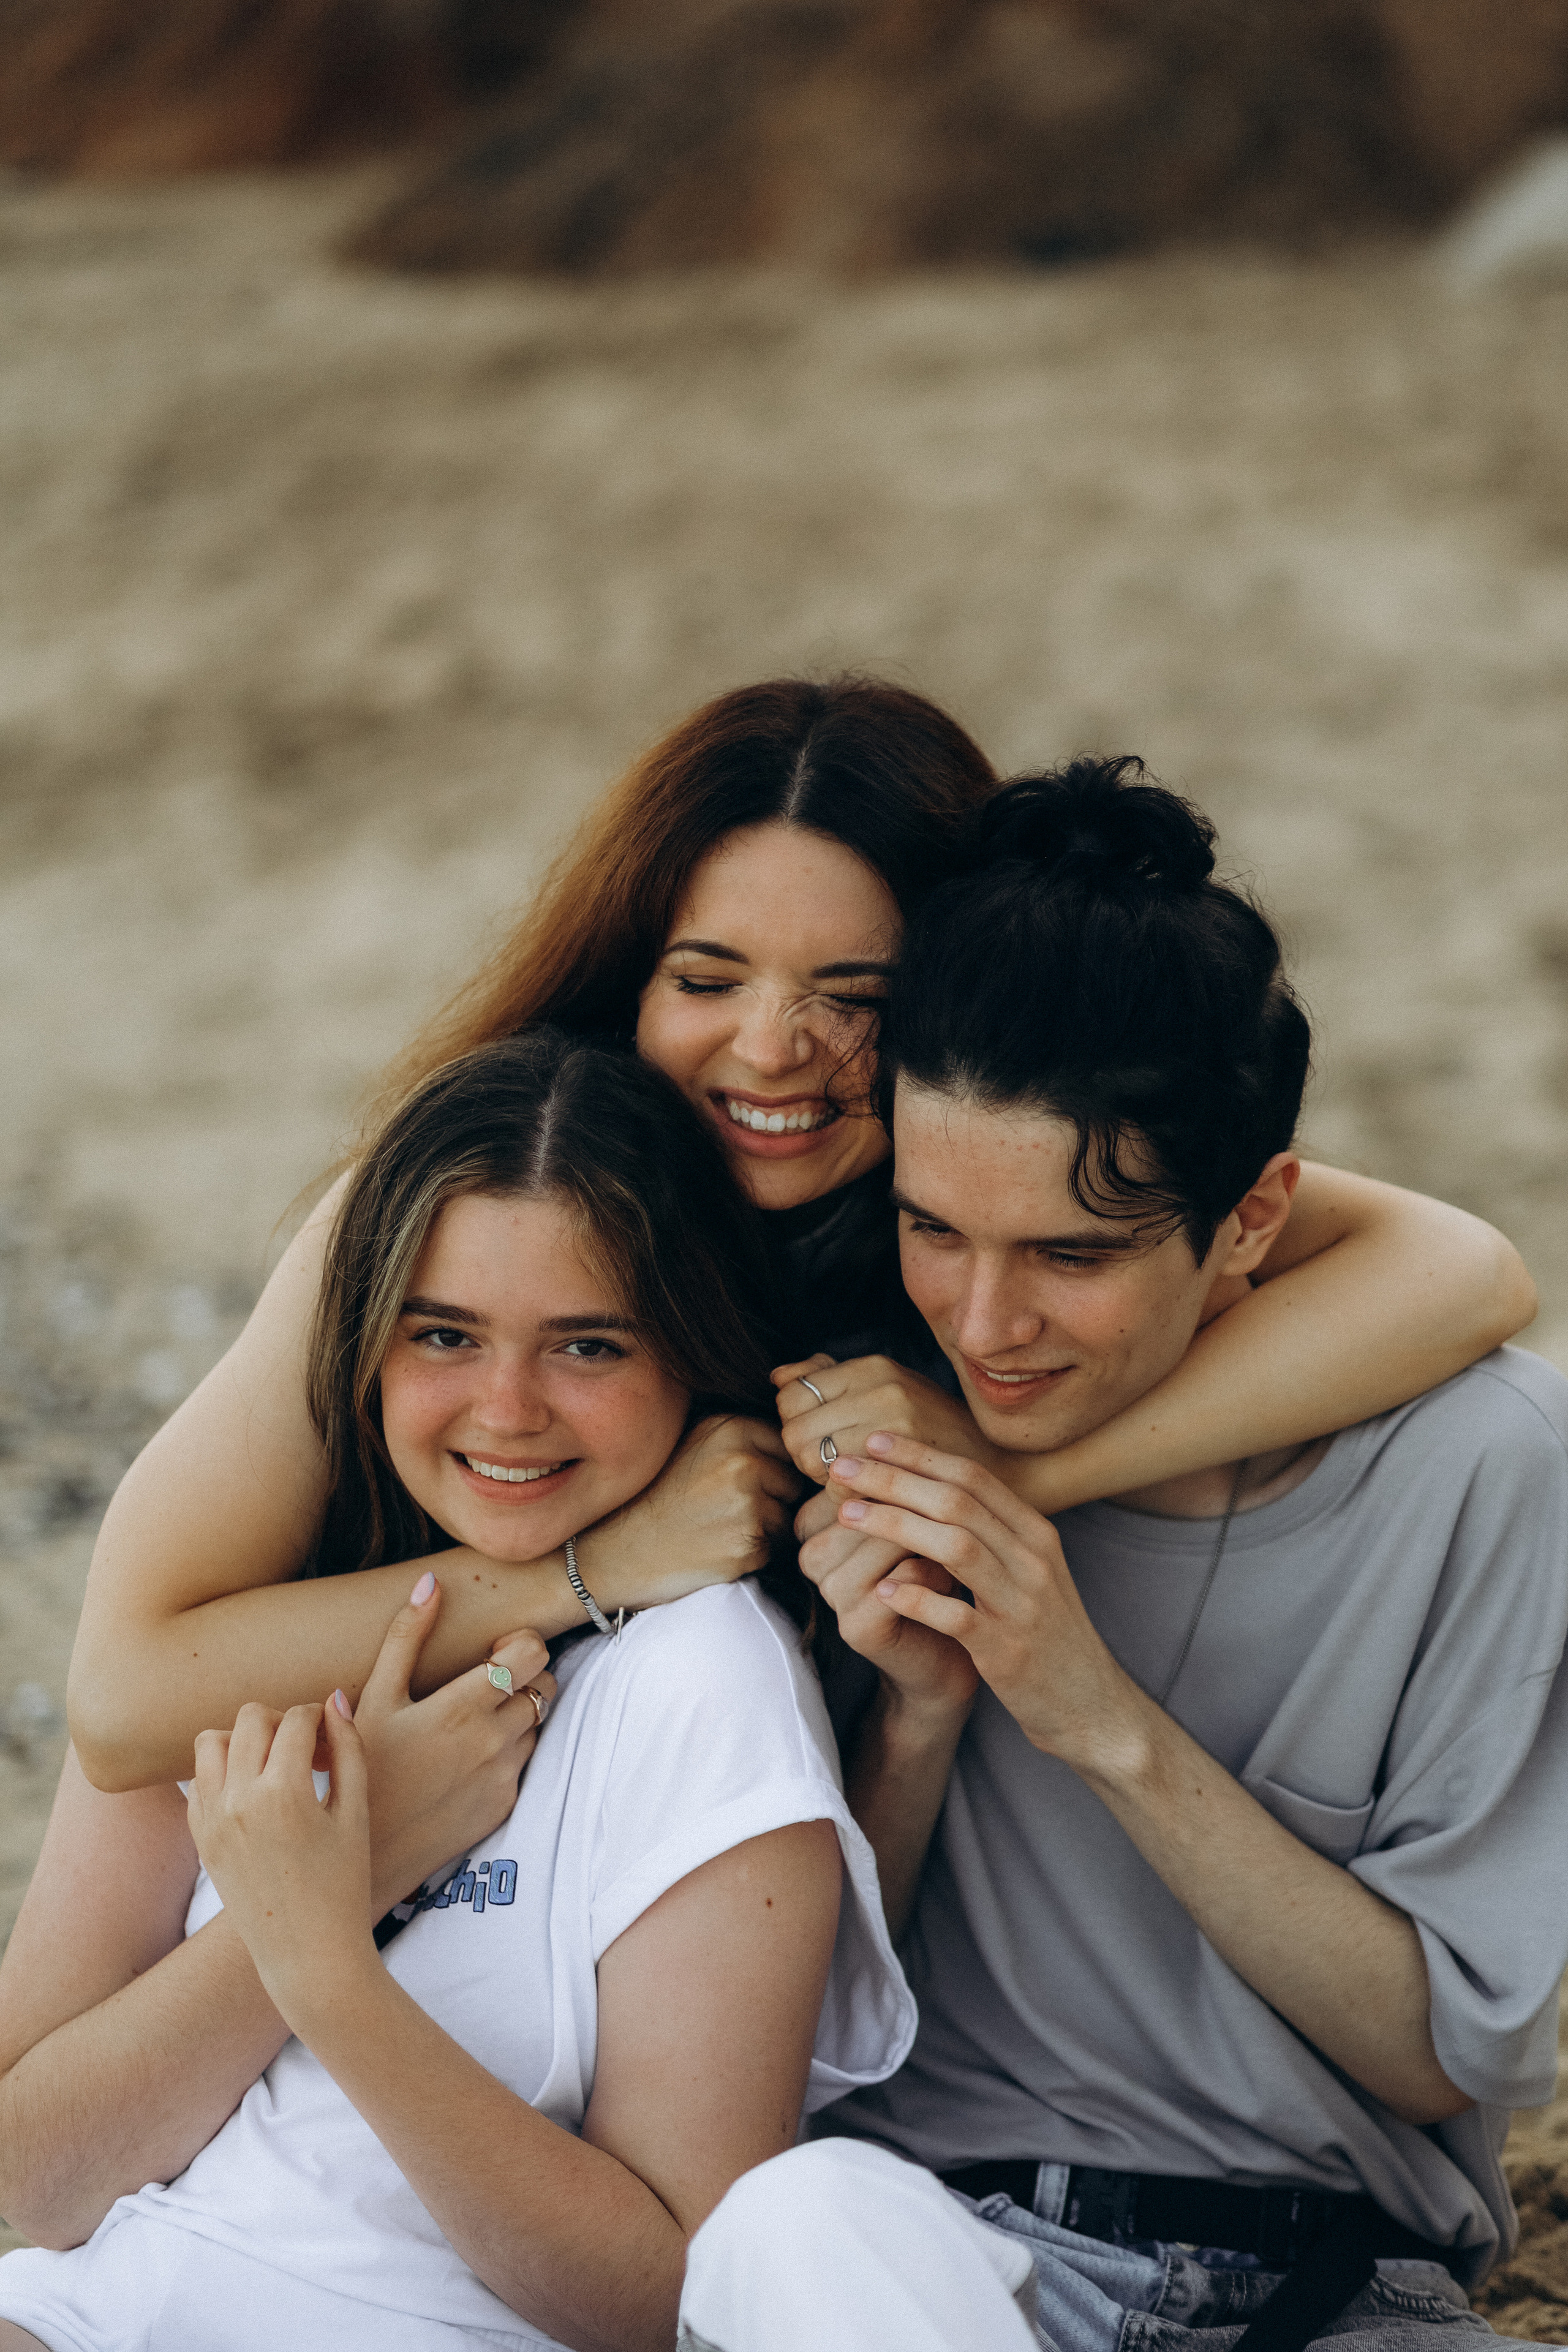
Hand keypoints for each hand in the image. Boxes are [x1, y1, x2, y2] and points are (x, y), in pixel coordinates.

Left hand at [188, 1696, 375, 2015]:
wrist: (307, 1955)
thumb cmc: (343, 1885)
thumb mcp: (355, 1813)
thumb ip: (348, 1749)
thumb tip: (335, 1699)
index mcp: (283, 1793)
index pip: (297, 1719)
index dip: (322, 1719)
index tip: (335, 1739)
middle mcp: (237, 1801)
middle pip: (250, 1718)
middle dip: (282, 1721)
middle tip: (307, 1749)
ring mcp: (211, 1820)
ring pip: (210, 1741)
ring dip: (243, 1739)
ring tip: (273, 1763)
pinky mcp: (199, 1838)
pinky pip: (198, 1780)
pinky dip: (222, 1771)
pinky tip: (254, 1792)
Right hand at [354, 1576, 554, 1915]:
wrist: (366, 1851)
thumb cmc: (362, 1766)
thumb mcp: (375, 1696)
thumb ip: (406, 1636)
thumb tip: (430, 1583)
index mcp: (463, 1707)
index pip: (532, 1653)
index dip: (520, 1643)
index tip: (493, 1650)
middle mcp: (492, 1740)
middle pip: (543, 1685)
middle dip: (523, 1675)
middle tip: (485, 1682)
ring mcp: (502, 1775)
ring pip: (536, 1724)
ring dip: (517, 1714)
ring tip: (470, 1720)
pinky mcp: (504, 1804)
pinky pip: (524, 1763)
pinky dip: (507, 1751)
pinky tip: (465, 1756)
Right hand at [574, 1414, 801, 1611]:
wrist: (618, 1550)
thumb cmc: (656, 1498)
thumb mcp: (692, 1444)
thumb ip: (739, 1434)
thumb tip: (795, 1438)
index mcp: (731, 1428)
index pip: (786, 1446)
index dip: (771, 1466)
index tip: (744, 1481)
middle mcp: (743, 1462)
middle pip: (792, 1481)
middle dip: (772, 1497)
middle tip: (726, 1509)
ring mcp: (747, 1505)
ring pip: (785, 1517)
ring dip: (764, 1528)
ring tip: (718, 1528)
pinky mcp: (748, 1546)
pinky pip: (772, 1549)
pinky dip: (752, 1553)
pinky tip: (717, 1549)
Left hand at [772, 1355, 998, 1487]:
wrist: (1004, 1462)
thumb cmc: (938, 1428)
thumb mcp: (890, 1387)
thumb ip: (831, 1377)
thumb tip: (778, 1377)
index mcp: (877, 1367)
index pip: (792, 1394)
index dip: (796, 1421)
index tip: (821, 1436)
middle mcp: (885, 1390)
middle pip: (794, 1431)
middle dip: (803, 1455)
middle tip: (832, 1466)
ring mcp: (897, 1429)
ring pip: (811, 1463)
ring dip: (821, 1480)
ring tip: (851, 1482)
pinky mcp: (906, 1470)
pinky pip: (839, 1491)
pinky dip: (844, 1503)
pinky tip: (867, 1501)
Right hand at [796, 1471, 977, 1724]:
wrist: (948, 1655)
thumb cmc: (938, 1579)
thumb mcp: (921, 1525)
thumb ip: (907, 1487)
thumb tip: (900, 1437)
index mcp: (821, 1523)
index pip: (855, 1479)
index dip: (903, 1474)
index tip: (943, 1481)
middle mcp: (815, 1556)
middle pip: (866, 1506)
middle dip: (918, 1507)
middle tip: (960, 1516)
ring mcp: (831, 1592)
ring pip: (882, 1541)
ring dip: (928, 1541)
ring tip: (958, 1550)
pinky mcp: (854, 1626)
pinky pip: (897, 1582)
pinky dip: (932, 1577)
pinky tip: (951, 1583)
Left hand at [826, 1434, 1140, 1775]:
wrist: (1090, 1706)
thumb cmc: (1048, 1635)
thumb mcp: (1031, 1573)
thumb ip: (994, 1533)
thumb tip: (936, 1490)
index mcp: (1037, 1534)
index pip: (973, 1476)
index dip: (920, 1455)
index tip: (874, 1440)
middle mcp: (1033, 1561)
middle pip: (957, 1502)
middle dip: (894, 1479)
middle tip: (843, 1468)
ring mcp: (1023, 1606)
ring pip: (955, 1547)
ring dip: (895, 1525)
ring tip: (848, 1515)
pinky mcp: (1008, 1652)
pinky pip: (957, 1616)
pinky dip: (917, 1599)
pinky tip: (881, 1589)